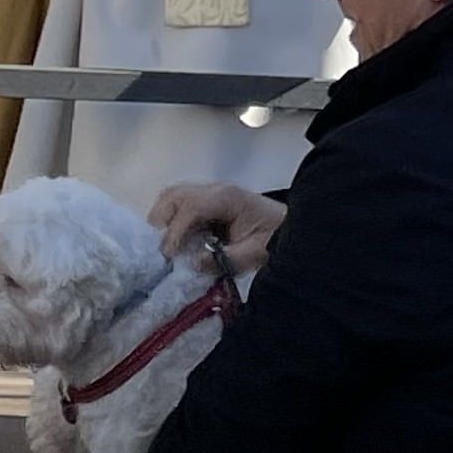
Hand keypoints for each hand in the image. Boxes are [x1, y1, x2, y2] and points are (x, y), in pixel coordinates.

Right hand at [147, 181, 283, 277]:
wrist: (290, 228)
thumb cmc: (274, 238)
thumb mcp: (255, 254)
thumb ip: (226, 259)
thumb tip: (194, 263)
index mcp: (227, 198)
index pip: (191, 207)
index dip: (175, 231)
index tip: (167, 255)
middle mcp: (215, 190)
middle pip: (174, 195)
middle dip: (161, 222)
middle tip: (161, 251)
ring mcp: (209, 193)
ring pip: (172, 196)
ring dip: (162, 220)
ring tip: (165, 247)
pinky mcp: (207, 203)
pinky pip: (179, 205)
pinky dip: (170, 220)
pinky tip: (174, 242)